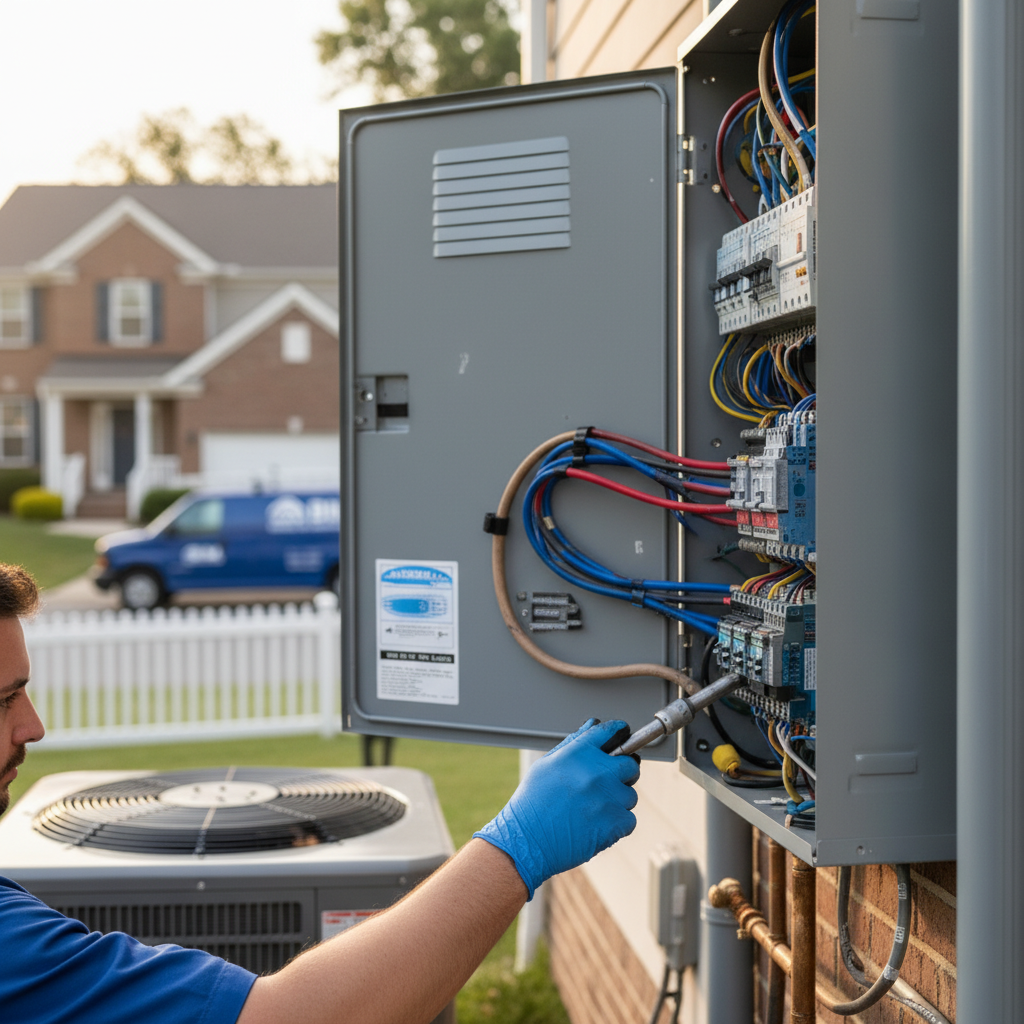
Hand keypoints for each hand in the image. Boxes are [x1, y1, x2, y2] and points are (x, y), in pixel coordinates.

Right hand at [473, 719, 640, 898]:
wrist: (527, 841)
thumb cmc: (532, 803)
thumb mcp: (546, 765)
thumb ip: (573, 744)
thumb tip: (592, 724)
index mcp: (579, 753)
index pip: (610, 731)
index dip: (619, 732)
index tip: (622, 735)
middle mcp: (597, 772)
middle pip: (630, 765)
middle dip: (622, 773)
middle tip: (605, 784)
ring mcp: (608, 798)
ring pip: (630, 795)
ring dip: (617, 802)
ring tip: (591, 810)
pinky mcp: (614, 824)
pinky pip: (629, 820)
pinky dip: (617, 825)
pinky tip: (596, 825)